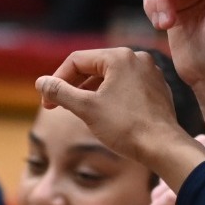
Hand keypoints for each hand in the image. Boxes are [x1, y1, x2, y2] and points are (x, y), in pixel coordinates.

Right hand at [37, 48, 200, 166]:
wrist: (163, 148)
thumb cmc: (126, 127)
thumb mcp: (86, 108)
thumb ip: (60, 92)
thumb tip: (41, 82)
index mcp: (119, 57)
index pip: (77, 60)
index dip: (57, 80)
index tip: (46, 101)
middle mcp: (137, 58)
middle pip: (94, 66)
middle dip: (73, 86)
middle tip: (57, 106)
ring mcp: (150, 73)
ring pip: (110, 77)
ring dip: (90, 92)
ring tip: (78, 111)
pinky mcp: (157, 88)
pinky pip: (126, 86)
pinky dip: (110, 96)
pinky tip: (104, 114)